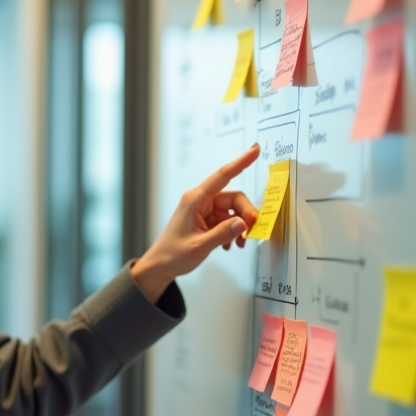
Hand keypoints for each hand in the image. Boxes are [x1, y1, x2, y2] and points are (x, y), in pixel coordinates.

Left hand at [131, 143, 260, 300]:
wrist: (160, 266)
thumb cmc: (173, 254)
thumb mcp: (200, 246)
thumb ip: (223, 233)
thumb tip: (244, 223)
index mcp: (195, 200)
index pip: (223, 176)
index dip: (241, 162)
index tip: (255, 150)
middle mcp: (200, 201)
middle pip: (234, 198)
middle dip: (246, 214)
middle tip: (250, 233)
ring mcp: (204, 210)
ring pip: (233, 210)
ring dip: (240, 226)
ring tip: (238, 244)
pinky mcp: (207, 220)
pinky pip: (228, 220)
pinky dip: (233, 231)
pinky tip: (228, 245)